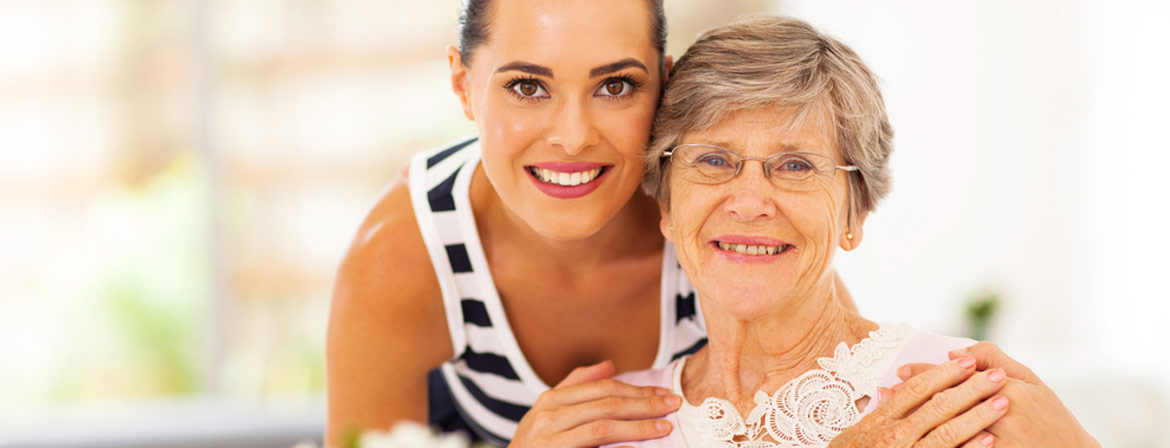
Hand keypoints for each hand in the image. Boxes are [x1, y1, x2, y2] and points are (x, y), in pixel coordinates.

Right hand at [508, 360, 680, 447]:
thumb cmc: (533, 446)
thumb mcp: (546, 414)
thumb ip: (575, 386)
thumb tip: (609, 365)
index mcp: (550, 400)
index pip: (602, 388)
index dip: (636, 390)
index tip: (663, 393)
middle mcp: (547, 417)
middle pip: (606, 404)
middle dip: (645, 404)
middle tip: (673, 405)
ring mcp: (548, 441)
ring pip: (602, 428)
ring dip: (638, 427)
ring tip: (664, 427)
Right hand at [829, 357, 1008, 447]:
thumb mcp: (859, 432)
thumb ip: (880, 412)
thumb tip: (890, 389)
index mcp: (882, 420)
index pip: (917, 389)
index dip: (944, 373)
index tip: (968, 361)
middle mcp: (896, 435)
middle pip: (938, 405)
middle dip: (970, 388)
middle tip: (997, 375)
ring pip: (947, 431)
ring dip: (978, 415)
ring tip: (1003, 401)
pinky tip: (990, 439)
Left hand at [895, 342, 1099, 447]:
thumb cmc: (1052, 416)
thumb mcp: (1031, 380)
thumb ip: (994, 359)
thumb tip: (955, 353)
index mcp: (1009, 388)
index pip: (958, 376)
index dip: (926, 373)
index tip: (901, 371)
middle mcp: (1004, 414)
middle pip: (949, 402)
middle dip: (913, 396)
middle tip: (885, 392)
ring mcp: (1002, 441)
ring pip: (951, 429)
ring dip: (918, 422)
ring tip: (891, 417)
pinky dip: (942, 444)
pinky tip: (918, 440)